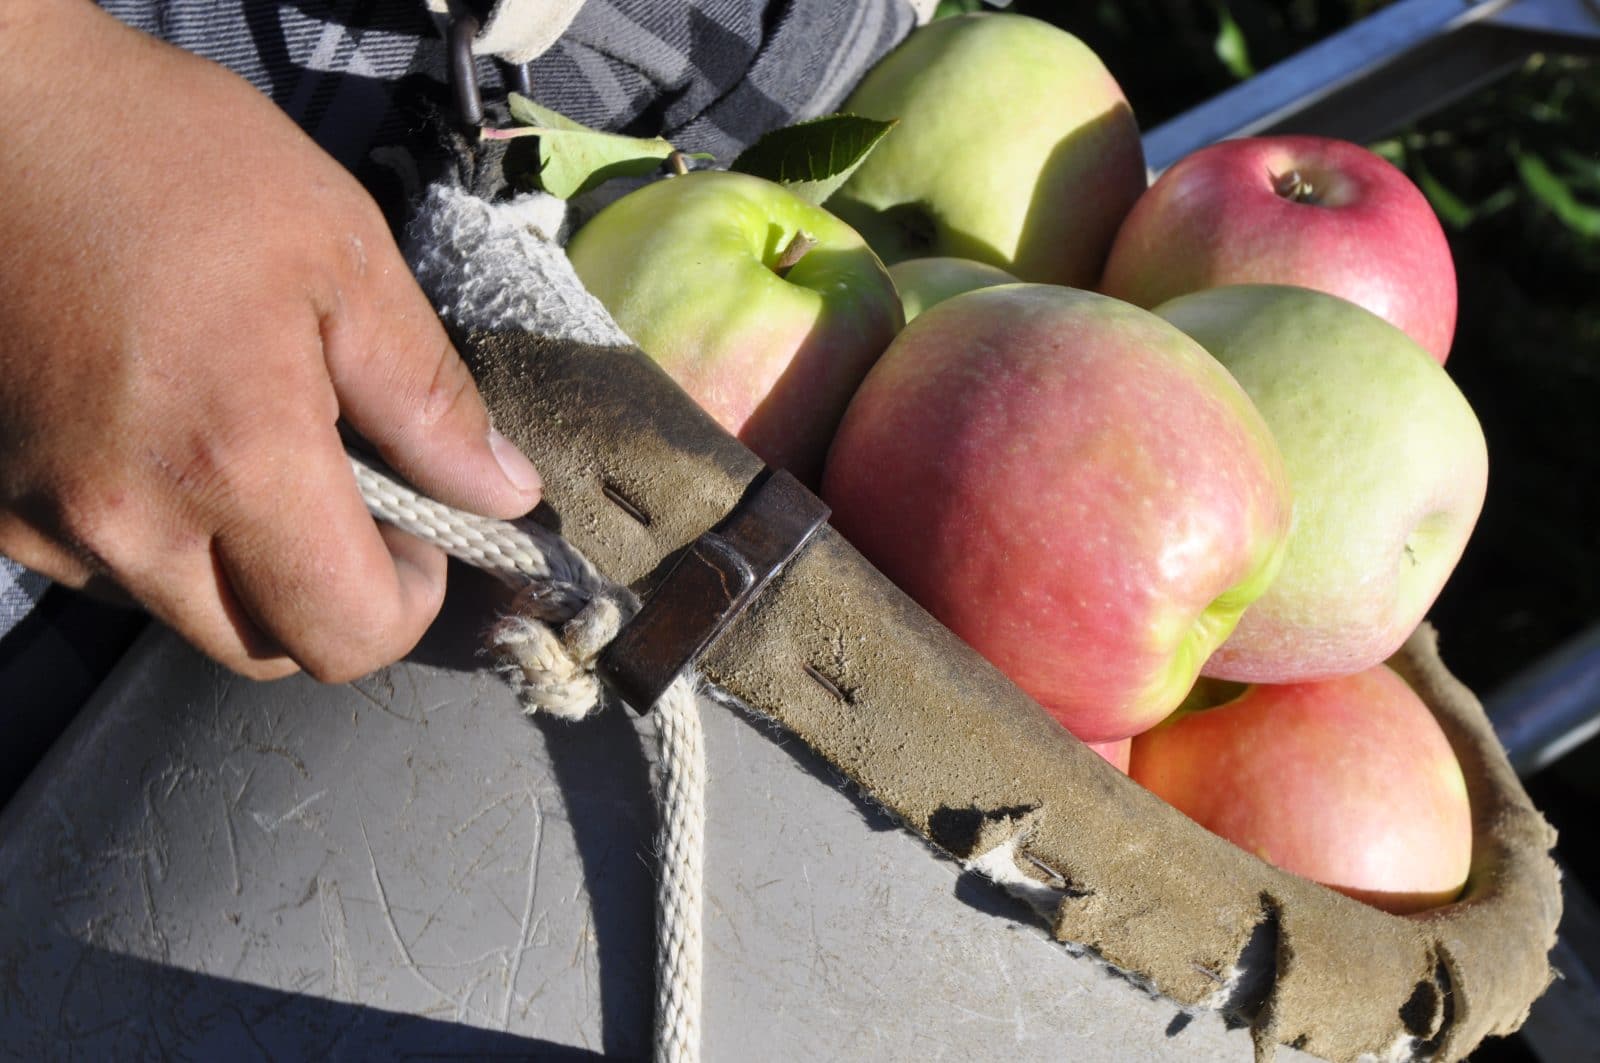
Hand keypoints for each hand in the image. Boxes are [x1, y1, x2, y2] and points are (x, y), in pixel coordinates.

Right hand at [0, 3, 542, 680]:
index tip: (420, 533)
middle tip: (349, 497)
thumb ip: (429, 396)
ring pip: (184, 614)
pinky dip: (157, 537)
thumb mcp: (342, 255)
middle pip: (267, 647)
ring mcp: (44, 519)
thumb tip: (503, 495)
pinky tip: (168, 441)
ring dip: (242, 571)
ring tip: (250, 449)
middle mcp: (127, 518)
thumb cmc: (171, 159)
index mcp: (235, 458)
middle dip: (329, 597)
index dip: (407, 603)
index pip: (348, 636)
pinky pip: (104, 570)